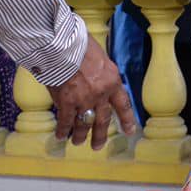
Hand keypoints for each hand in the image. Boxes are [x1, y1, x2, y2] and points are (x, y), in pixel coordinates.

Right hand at [47, 34, 137, 148]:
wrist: (63, 44)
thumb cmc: (81, 45)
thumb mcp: (101, 58)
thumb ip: (102, 75)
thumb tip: (100, 83)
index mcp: (113, 81)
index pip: (123, 105)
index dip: (127, 119)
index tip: (129, 131)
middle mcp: (101, 94)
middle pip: (103, 120)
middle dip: (100, 135)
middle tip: (98, 146)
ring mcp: (84, 100)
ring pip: (84, 124)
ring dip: (80, 135)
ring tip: (78, 142)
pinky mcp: (67, 102)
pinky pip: (66, 121)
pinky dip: (63, 130)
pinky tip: (60, 136)